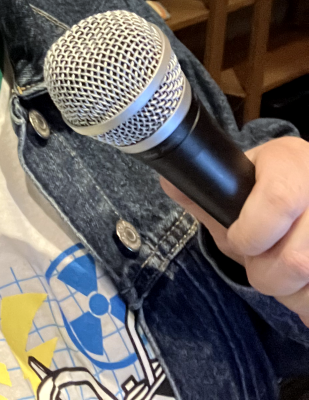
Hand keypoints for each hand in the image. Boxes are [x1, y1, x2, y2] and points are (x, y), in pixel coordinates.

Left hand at [160, 135, 308, 326]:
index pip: (277, 201)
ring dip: (292, 295)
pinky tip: (302, 287)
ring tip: (283, 277)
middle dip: (266, 275)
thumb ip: (207, 192)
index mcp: (293, 162)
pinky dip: (307, 304)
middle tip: (260, 266)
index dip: (250, 235)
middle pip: (298, 258)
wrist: (307, 180)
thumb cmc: (271, 186)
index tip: (240, 242)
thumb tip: (172, 182)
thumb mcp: (242, 181)